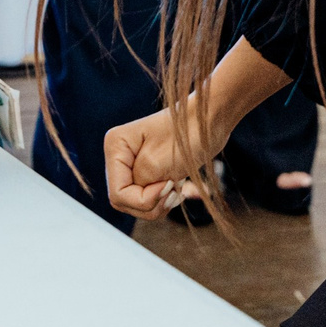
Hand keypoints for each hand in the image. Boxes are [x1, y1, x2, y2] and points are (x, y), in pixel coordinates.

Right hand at [105, 99, 221, 220]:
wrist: (210, 122)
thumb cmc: (186, 136)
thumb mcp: (157, 162)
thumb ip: (139, 186)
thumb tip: (138, 201)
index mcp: (116, 146)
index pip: (118, 193)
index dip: (143, 199)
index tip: (168, 184)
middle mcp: (120, 155)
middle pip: (124, 200)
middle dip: (150, 203)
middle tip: (173, 190)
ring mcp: (132, 164)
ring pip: (135, 204)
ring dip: (159, 203)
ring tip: (177, 188)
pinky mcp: (146, 172)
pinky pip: (147, 200)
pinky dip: (163, 200)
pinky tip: (176, 187)